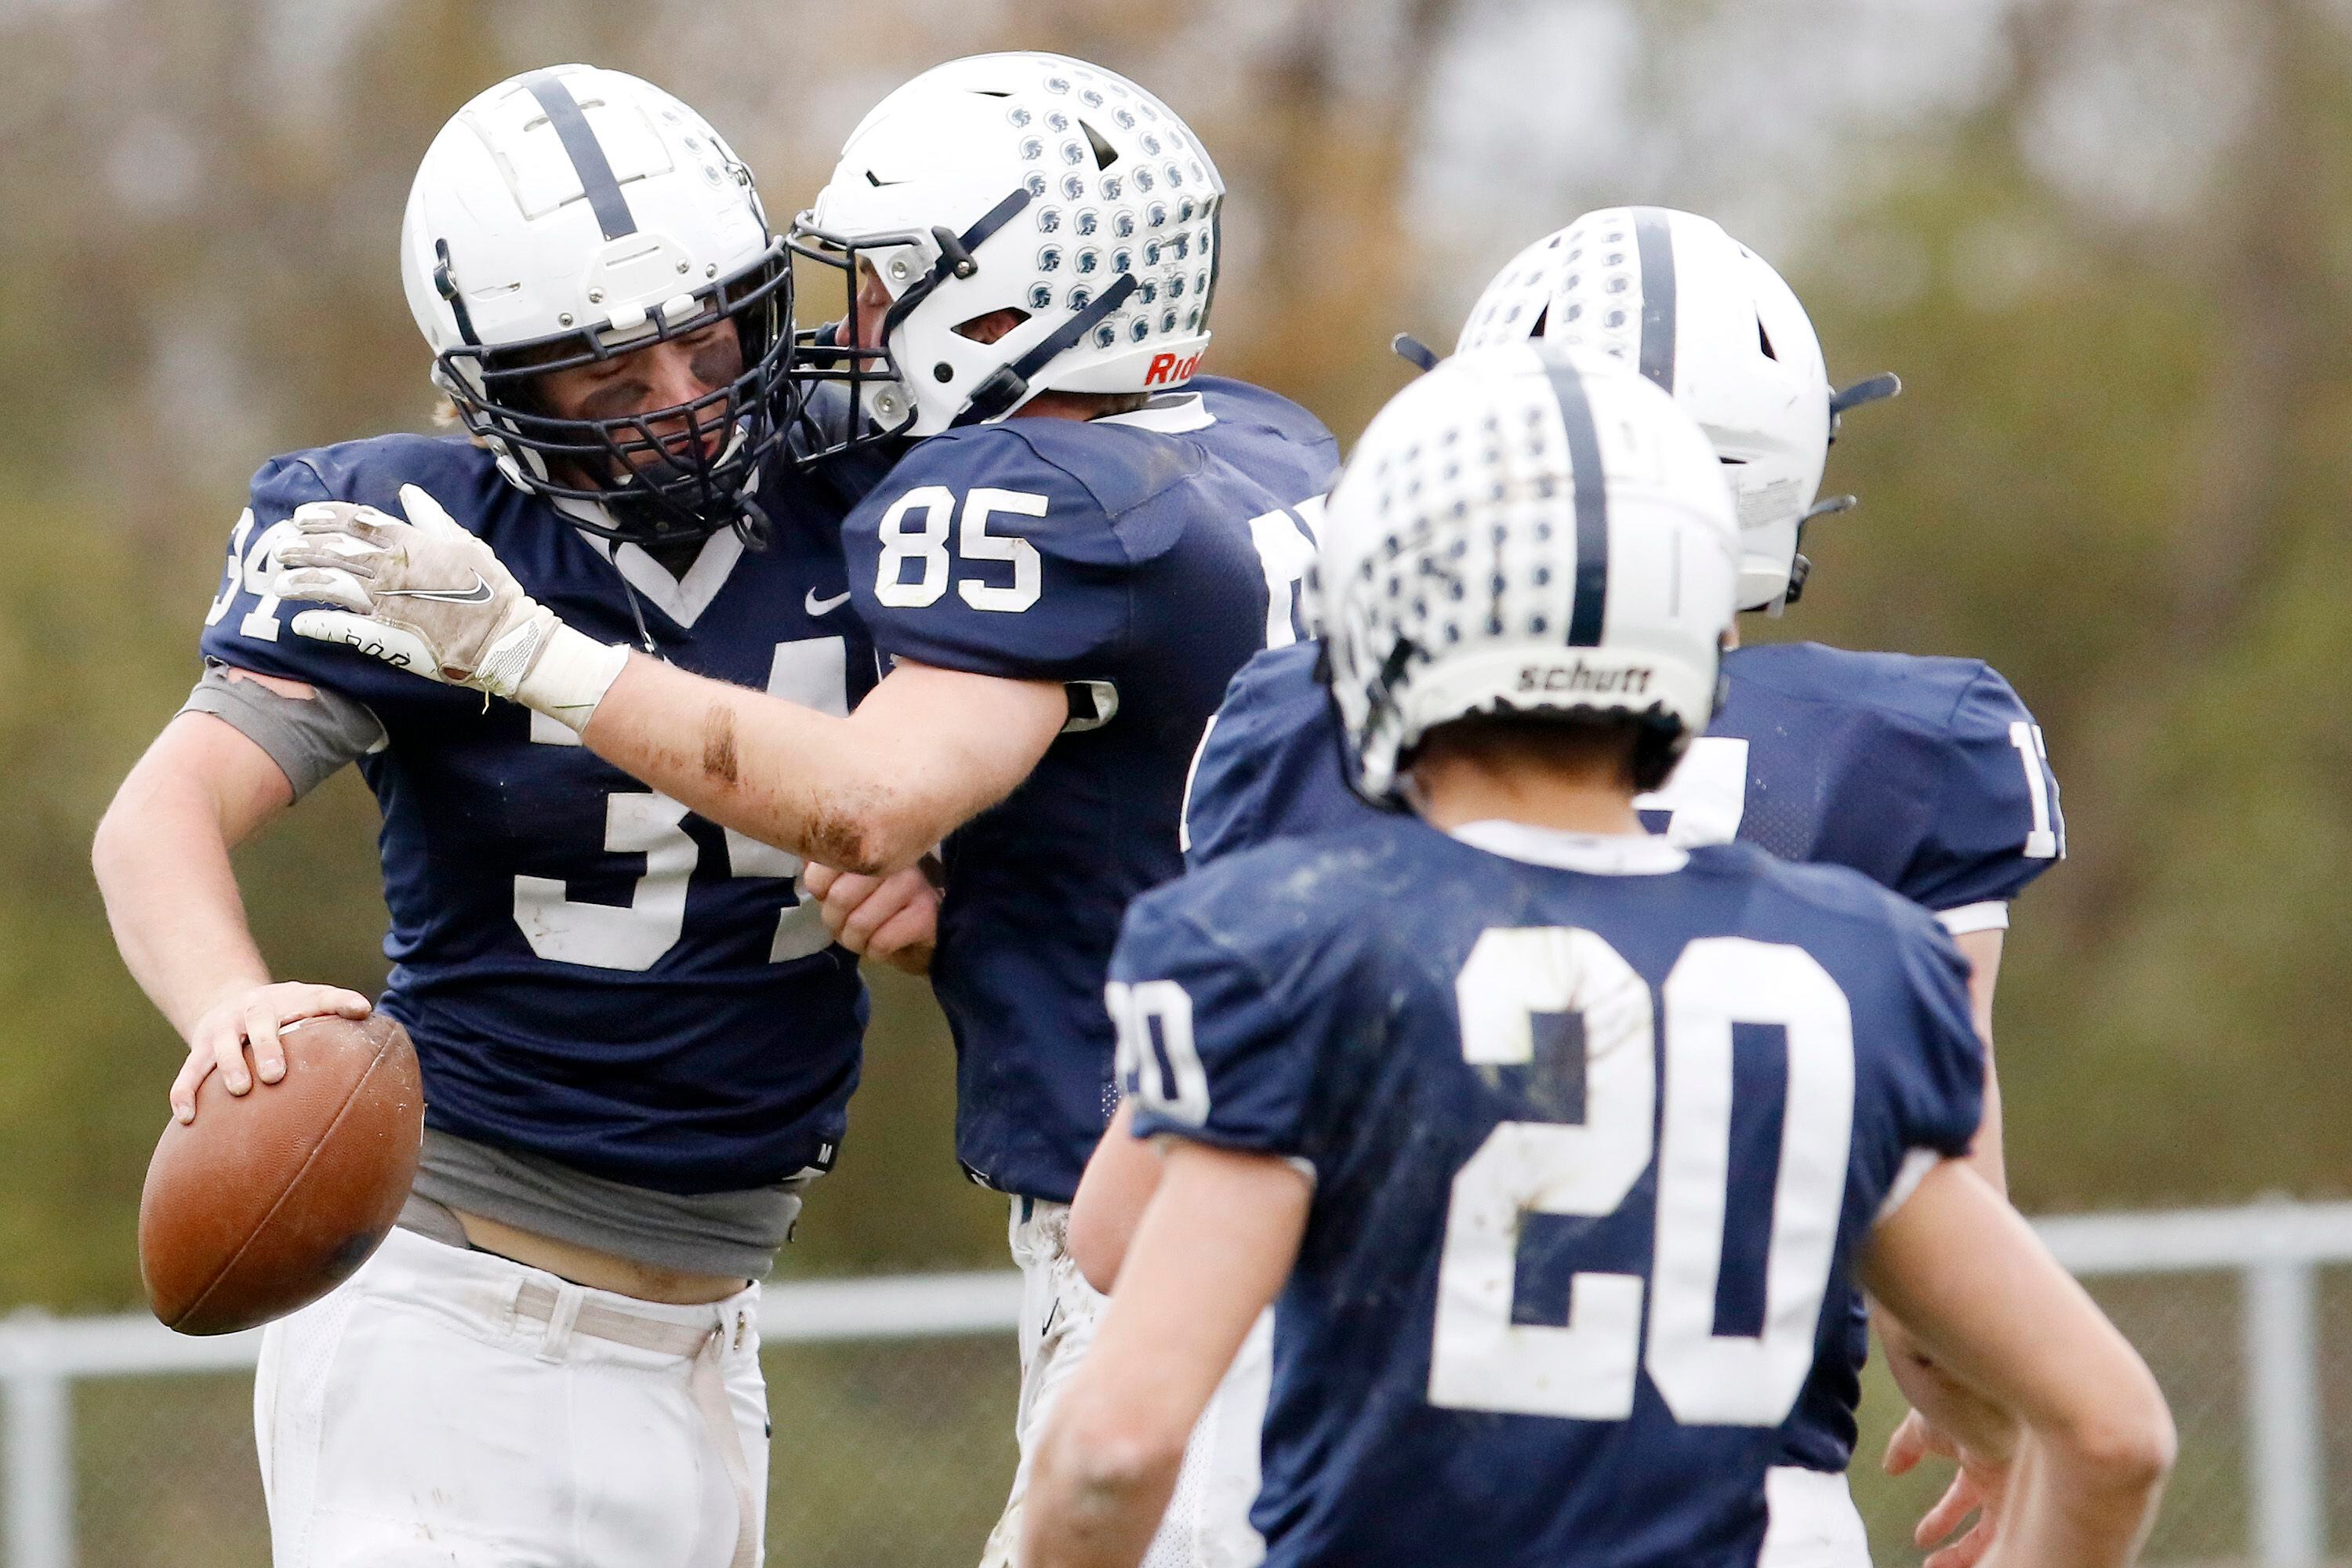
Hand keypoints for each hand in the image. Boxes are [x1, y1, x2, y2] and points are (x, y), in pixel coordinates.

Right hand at [172, 981, 372, 1124]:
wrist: (231, 1000)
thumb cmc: (286, 1013)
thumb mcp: (309, 1004)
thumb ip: (336, 1010)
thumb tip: (368, 1013)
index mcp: (289, 1000)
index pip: (318, 997)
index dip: (338, 1001)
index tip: (360, 1009)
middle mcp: (253, 1010)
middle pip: (260, 1023)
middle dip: (267, 1047)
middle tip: (276, 1074)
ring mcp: (223, 1029)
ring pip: (221, 1047)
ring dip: (229, 1067)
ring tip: (240, 1090)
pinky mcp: (199, 1047)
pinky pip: (189, 1071)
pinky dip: (185, 1093)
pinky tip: (187, 1118)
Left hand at [274, 485, 558, 697]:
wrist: (504, 638)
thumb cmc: (491, 589)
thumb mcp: (465, 543)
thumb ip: (432, 518)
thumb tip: (409, 492)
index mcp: (411, 542)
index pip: (357, 521)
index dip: (324, 516)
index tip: (301, 517)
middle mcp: (392, 568)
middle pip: (335, 551)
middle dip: (302, 547)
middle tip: (280, 548)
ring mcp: (386, 602)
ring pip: (332, 585)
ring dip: (302, 582)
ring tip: (280, 583)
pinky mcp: (386, 636)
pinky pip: (343, 627)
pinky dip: (319, 623)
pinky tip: (300, 622)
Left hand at [804, 861, 937, 974]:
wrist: (922, 933)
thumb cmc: (877, 904)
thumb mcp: (846, 881)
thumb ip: (824, 865)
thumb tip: (801, 850)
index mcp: (871, 843)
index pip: (824, 866)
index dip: (820, 891)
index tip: (831, 896)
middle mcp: (894, 858)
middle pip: (840, 898)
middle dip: (835, 922)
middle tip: (845, 925)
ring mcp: (914, 884)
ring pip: (860, 923)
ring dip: (854, 941)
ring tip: (862, 937)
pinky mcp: (925, 914)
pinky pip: (881, 942)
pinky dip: (874, 952)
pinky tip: (882, 944)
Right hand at [1885, 1407, 2011, 1567]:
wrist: (1980, 1385)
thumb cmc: (1953, 1396)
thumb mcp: (1922, 1426)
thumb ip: (1907, 1448)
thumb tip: (1890, 1467)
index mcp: (1977, 1457)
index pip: (1962, 1498)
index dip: (1941, 1519)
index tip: (1921, 1537)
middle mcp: (2002, 1477)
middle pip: (1986, 1526)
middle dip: (1960, 1551)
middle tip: (1933, 1565)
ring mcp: (2018, 1488)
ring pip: (2001, 1537)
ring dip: (1970, 1558)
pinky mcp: (2027, 1496)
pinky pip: (2014, 1537)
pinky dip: (1993, 1553)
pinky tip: (1968, 1562)